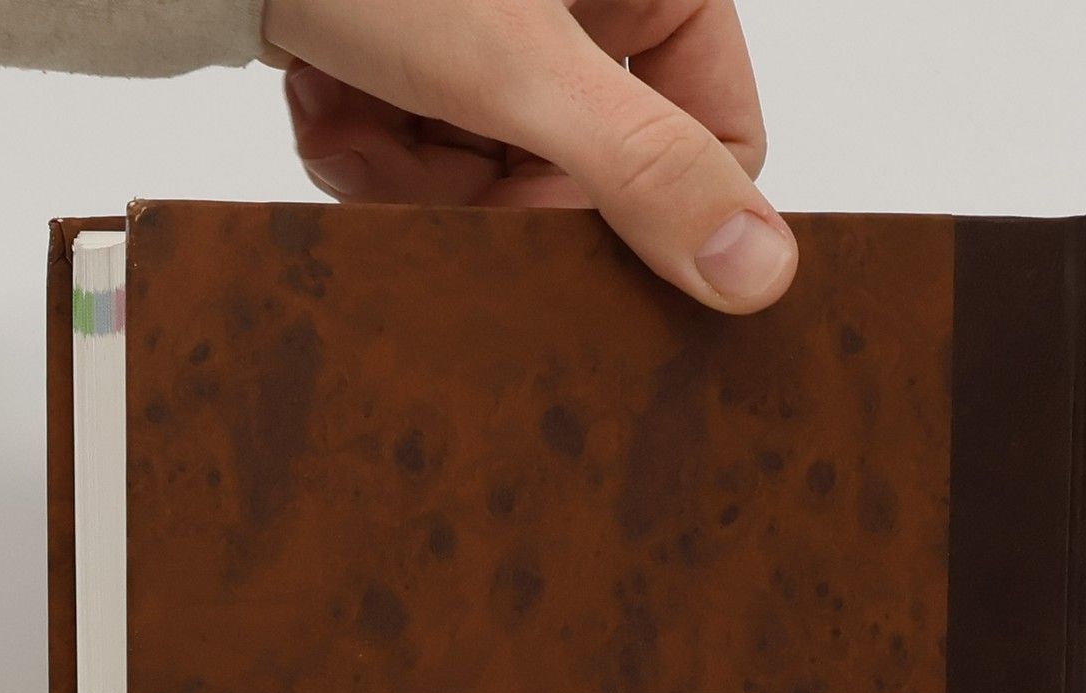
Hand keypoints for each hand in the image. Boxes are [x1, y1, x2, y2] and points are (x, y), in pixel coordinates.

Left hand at [264, 0, 796, 313]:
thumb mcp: (520, 67)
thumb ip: (642, 170)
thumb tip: (759, 273)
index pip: (719, 142)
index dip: (641, 209)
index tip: (561, 223)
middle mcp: (590, 4)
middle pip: (590, 180)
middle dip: (496, 197)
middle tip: (431, 170)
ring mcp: (502, 33)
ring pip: (498, 181)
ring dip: (414, 176)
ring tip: (355, 117)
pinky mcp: (420, 55)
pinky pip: (425, 155)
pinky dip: (367, 150)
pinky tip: (325, 99)